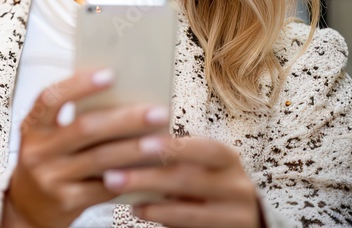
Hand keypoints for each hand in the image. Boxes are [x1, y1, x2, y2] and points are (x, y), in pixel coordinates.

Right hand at [2, 68, 171, 227]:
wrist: (28, 208)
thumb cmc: (47, 164)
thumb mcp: (47, 138)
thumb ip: (72, 119)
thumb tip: (121, 98)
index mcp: (32, 127)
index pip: (50, 98)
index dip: (79, 84)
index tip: (110, 74)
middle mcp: (37, 151)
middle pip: (85, 128)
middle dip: (125, 118)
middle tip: (156, 111)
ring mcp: (50, 178)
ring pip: (100, 158)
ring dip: (135, 149)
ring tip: (161, 142)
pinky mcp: (66, 201)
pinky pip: (104, 187)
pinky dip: (129, 177)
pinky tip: (148, 170)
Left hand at [101, 136, 262, 227]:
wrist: (239, 215)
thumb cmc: (207, 178)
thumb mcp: (202, 162)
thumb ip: (178, 151)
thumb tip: (133, 132)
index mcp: (228, 159)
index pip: (205, 148)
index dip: (176, 146)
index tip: (142, 142)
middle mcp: (236, 187)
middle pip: (189, 182)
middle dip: (147, 178)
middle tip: (111, 176)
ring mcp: (234, 216)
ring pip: (187, 212)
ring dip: (148, 205)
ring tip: (120, 196)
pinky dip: (160, 219)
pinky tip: (138, 210)